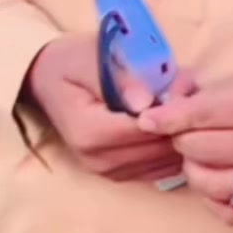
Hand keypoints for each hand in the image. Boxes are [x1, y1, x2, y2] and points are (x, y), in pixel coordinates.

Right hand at [23, 33, 196, 181]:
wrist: (44, 79)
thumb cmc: (69, 62)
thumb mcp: (89, 57)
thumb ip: (120, 78)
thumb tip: (148, 102)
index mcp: (90, 133)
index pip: (147, 131)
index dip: (172, 109)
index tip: (182, 84)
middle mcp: (99, 161)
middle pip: (159, 150)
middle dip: (180, 121)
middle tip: (188, 89)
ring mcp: (108, 172)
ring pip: (164, 163)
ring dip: (179, 134)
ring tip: (181, 102)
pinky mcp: (117, 174)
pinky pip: (158, 169)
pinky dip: (172, 147)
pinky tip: (172, 121)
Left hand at [137, 68, 232, 222]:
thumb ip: (214, 95)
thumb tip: (164, 110)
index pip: (204, 114)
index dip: (170, 117)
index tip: (148, 119)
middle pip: (204, 149)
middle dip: (182, 139)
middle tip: (183, 132)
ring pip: (214, 184)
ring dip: (194, 169)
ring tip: (198, 156)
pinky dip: (213, 199)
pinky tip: (214, 181)